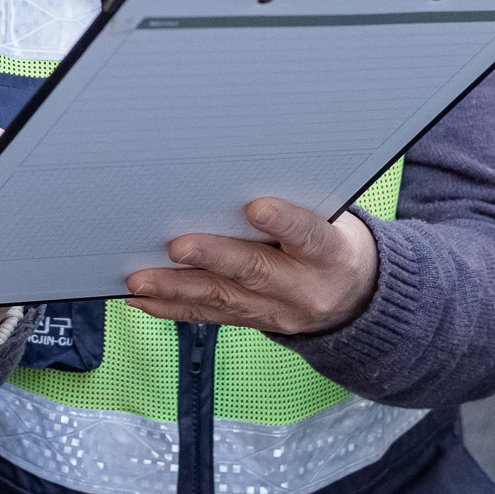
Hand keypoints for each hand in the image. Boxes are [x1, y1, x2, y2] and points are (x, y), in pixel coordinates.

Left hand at [124, 197, 378, 336]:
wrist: (354, 298)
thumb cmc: (332, 239)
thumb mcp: (332, 218)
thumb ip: (295, 202)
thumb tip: (238, 171)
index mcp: (331, 253)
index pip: (309, 235)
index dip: (284, 223)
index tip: (256, 207)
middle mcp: (304, 288)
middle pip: (255, 271)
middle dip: (212, 258)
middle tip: (176, 246)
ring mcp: (277, 311)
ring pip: (222, 298)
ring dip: (177, 288)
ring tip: (141, 280)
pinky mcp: (253, 322)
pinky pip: (209, 316)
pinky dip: (173, 307)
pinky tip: (144, 299)